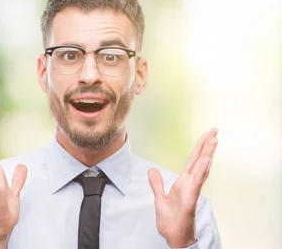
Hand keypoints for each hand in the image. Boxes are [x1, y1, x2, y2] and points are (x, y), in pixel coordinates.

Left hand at [148, 128, 218, 247]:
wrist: (173, 237)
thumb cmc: (171, 220)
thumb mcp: (159, 198)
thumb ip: (157, 183)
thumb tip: (152, 169)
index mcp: (183, 183)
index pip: (192, 162)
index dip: (199, 148)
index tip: (206, 136)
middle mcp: (190, 185)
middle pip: (199, 161)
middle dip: (207, 146)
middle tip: (215, 130)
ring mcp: (192, 191)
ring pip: (201, 169)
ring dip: (207, 154)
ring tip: (213, 139)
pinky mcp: (191, 200)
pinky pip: (196, 183)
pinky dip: (201, 172)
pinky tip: (206, 161)